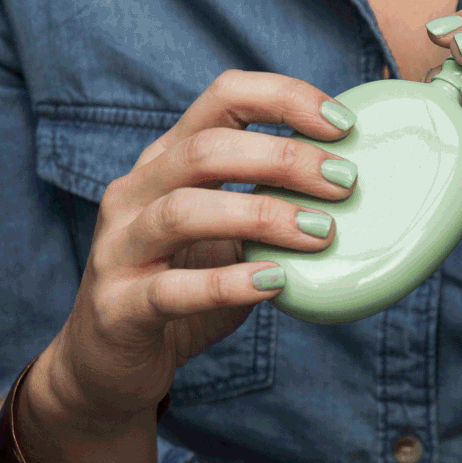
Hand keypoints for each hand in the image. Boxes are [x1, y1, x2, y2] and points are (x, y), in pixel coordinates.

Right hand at [27, 71, 354, 455]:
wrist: (108, 365)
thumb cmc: (181, 288)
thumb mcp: (227, 238)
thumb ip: (268, 208)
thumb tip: (353, 189)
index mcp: (165, 161)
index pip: (222, 97)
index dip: (285, 99)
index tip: (342, 125)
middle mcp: (134, 192)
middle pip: (206, 149)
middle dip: (283, 157)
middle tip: (344, 181)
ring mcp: (119, 248)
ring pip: (184, 211)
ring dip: (263, 215)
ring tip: (322, 232)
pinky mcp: (118, 306)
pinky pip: (173, 289)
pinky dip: (229, 283)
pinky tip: (276, 283)